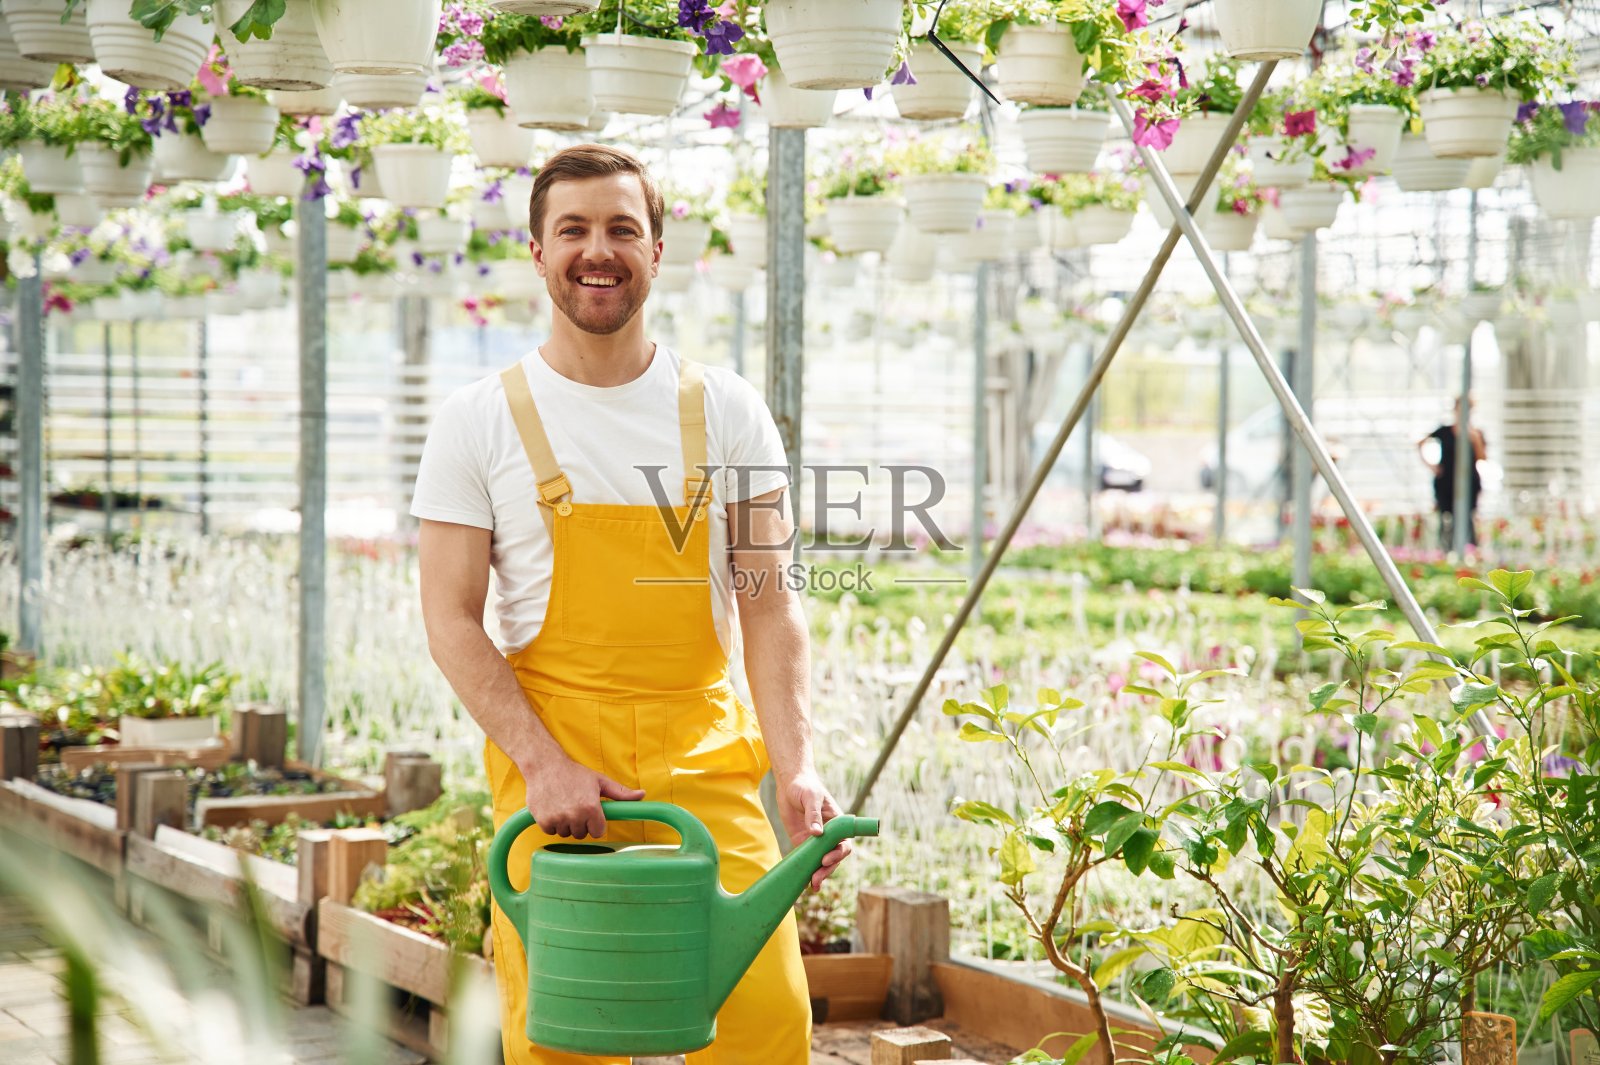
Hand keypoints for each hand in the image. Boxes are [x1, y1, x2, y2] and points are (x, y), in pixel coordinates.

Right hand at [524, 756, 643, 838]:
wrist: (545, 765)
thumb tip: (642, 795)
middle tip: (575, 806)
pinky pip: (551, 831)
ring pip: (566, 833)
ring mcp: (558, 819)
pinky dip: (552, 823)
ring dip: (565, 824)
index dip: (595, 823)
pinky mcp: (544, 821)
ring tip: (564, 805)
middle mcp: (575, 815)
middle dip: (580, 823)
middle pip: (581, 834)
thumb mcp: (600, 781)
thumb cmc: (574, 773)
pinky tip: (553, 807)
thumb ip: (621, 793)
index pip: (598, 832)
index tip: (591, 813)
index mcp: (591, 808)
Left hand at [777, 769, 850, 891]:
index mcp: (837, 823)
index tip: (826, 859)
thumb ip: (813, 814)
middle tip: (816, 878)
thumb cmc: (805, 786)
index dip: (838, 854)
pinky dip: (807, 871)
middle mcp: (829, 834)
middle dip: (827, 869)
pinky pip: (808, 859)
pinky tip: (804, 881)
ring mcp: (816, 840)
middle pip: (834, 857)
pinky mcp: (803, 843)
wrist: (790, 783)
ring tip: (813, 885)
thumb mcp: (810, 797)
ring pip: (822, 862)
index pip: (844, 844)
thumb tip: (816, 833)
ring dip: (819, 874)